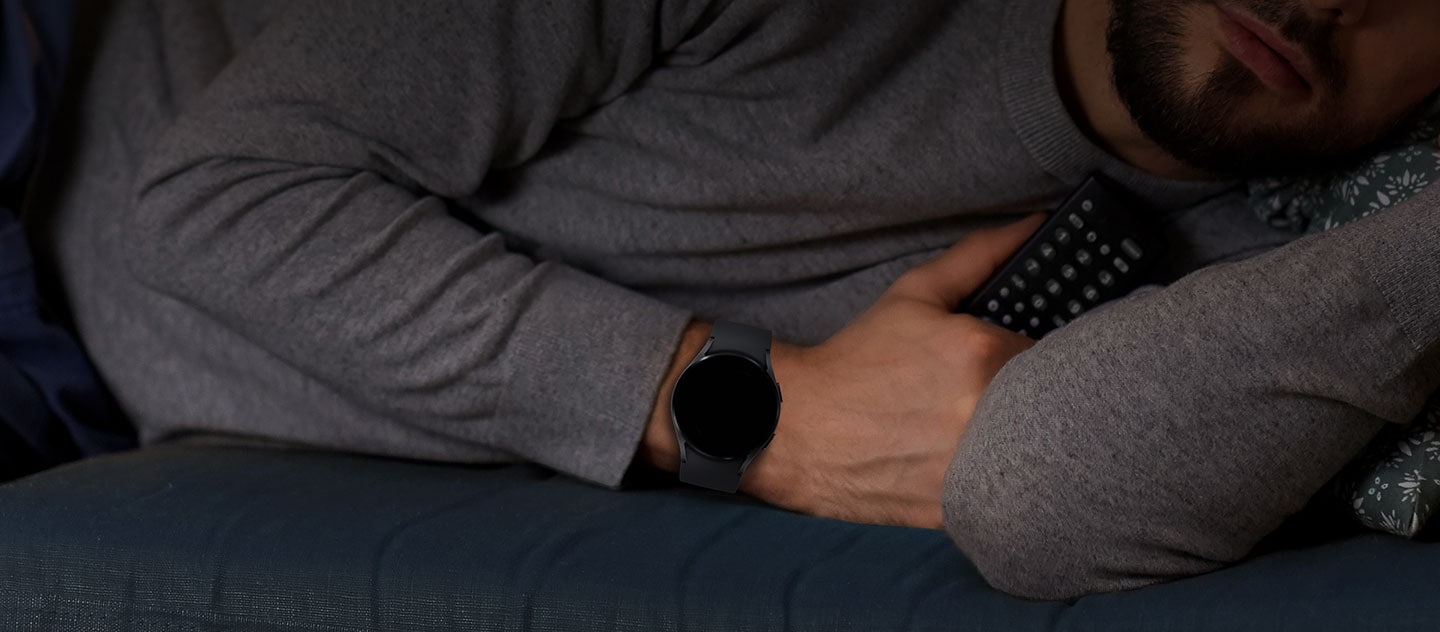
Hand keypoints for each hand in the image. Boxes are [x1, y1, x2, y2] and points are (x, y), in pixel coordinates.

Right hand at [741, 214, 1045, 528]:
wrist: (796, 426)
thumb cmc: (855, 361)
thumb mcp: (914, 294)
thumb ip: (980, 255)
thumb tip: (1033, 224)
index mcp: (982, 352)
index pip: (1057, 354)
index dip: (1043, 358)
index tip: (1019, 364)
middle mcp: (985, 409)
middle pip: (1046, 406)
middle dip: (1030, 401)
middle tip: (990, 399)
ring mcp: (973, 464)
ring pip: (1029, 452)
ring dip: (1014, 442)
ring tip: (965, 432)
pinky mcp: (960, 506)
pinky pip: (1006, 493)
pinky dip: (995, 481)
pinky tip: (957, 463)